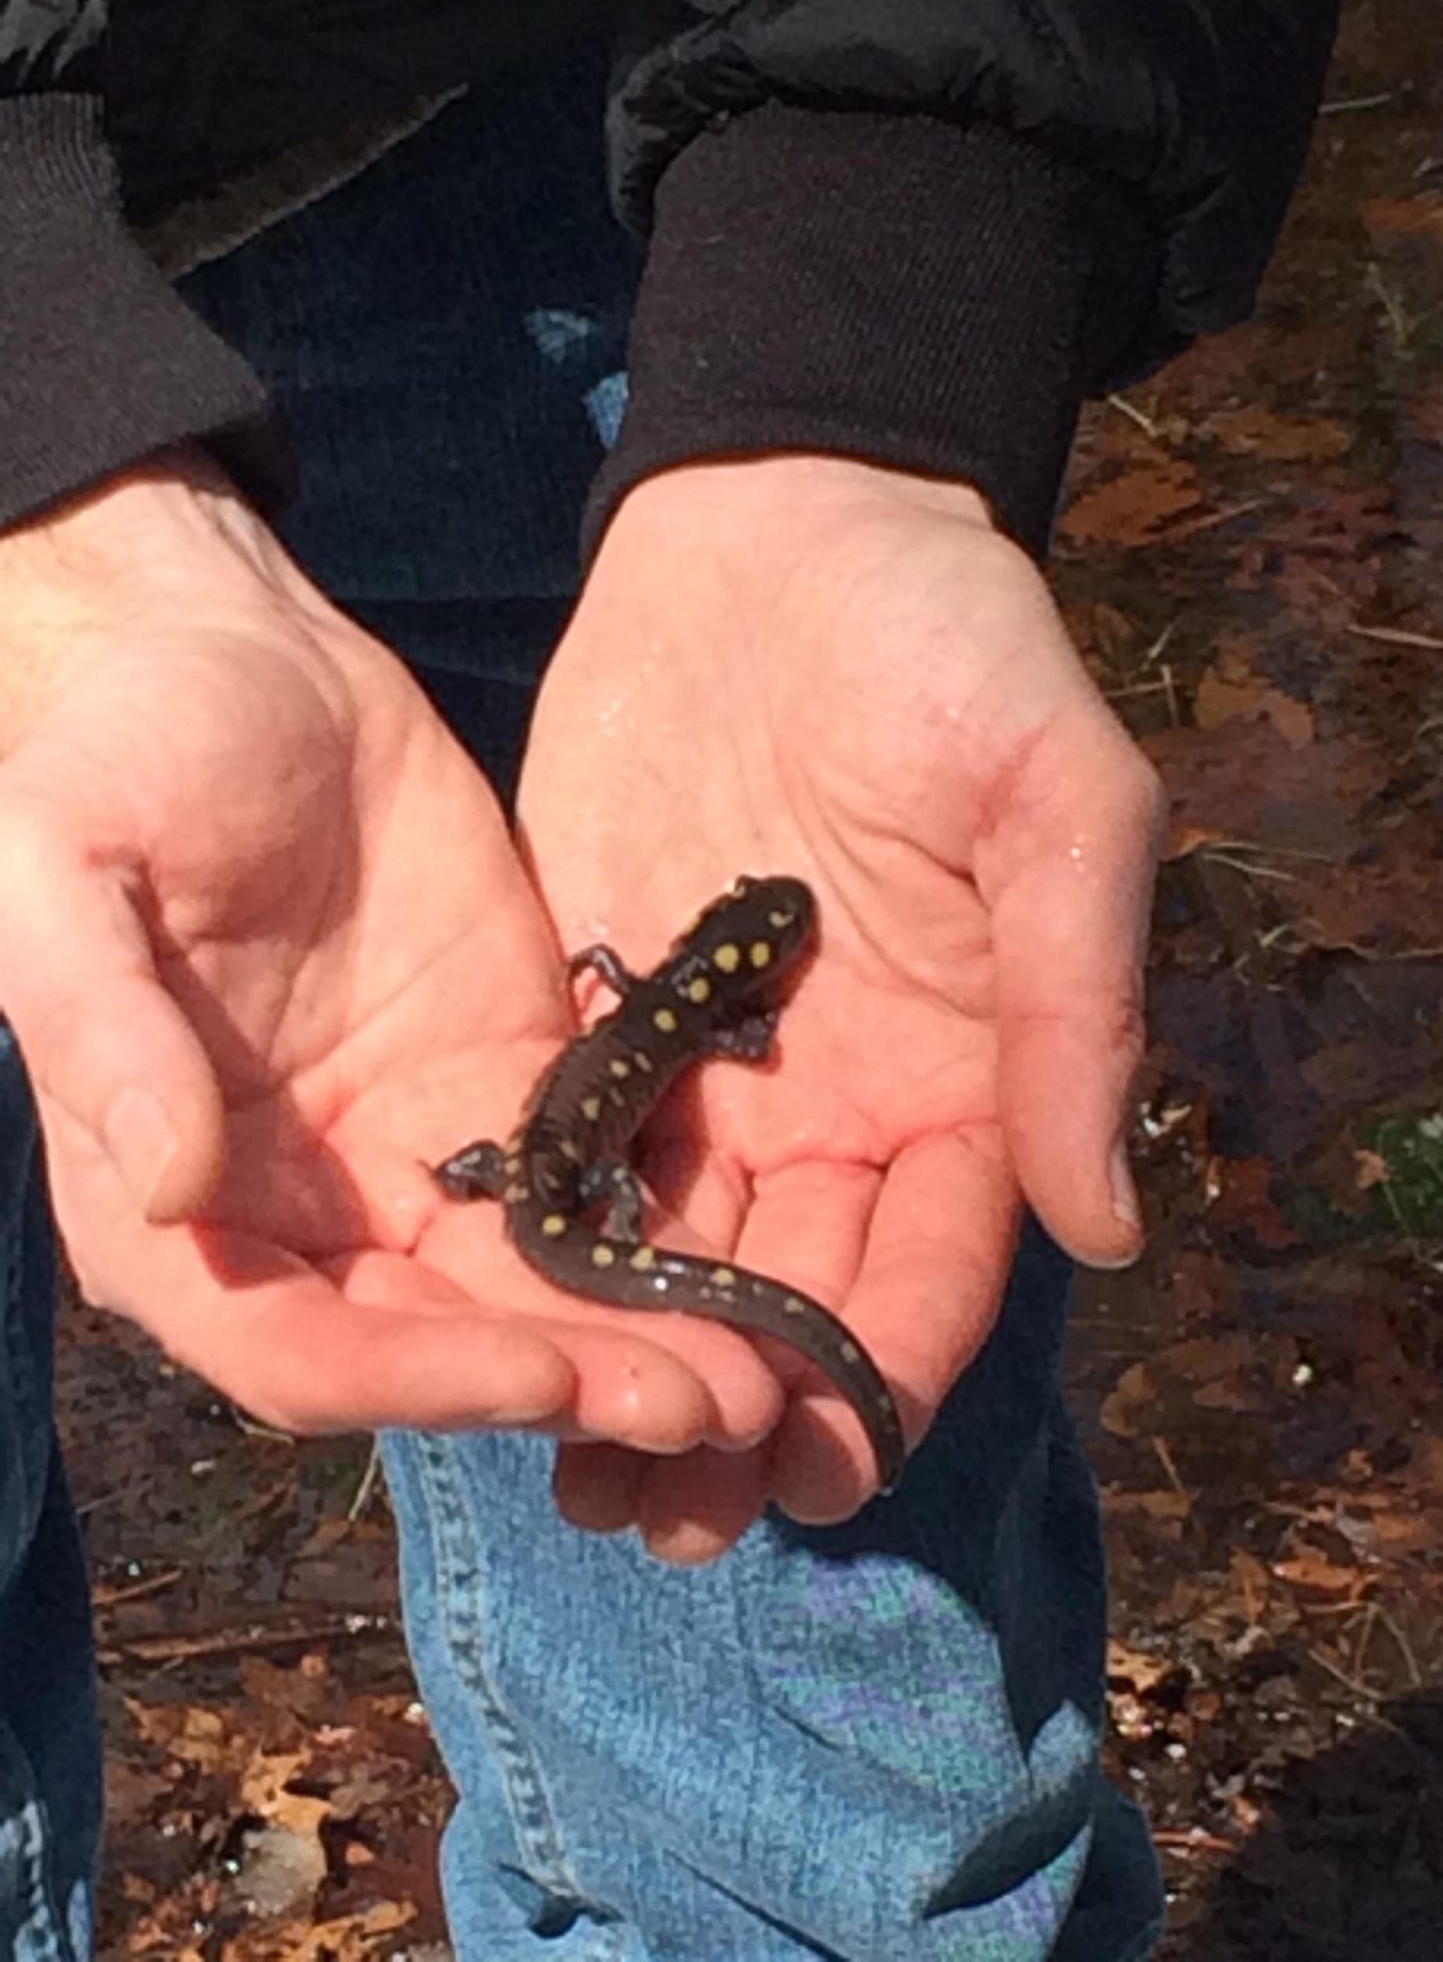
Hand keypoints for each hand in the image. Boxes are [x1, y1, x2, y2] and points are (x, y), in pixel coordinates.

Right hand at [0, 460, 783, 1453]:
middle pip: (443, 1343)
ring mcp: (414, 1146)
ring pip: (533, 1285)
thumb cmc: (104, 755)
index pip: (296, 1350)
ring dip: (638, 1336)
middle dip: (569, 1383)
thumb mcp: (64, 876)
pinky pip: (590, 1178)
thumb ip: (111, 1039)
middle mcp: (304, 1210)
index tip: (541, 1373)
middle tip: (712, 1406)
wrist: (216, 648)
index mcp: (176, 1203)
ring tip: (762, 1367)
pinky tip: (751, 1253)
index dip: (415, 1379)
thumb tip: (177, 1189)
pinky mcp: (507, 1073)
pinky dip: (660, 1230)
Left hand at [518, 456, 1164, 1558]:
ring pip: (687, 1267)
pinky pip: (588, 1165)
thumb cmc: (946, 646)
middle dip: (741, 1420)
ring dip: (639, 1375)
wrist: (780, 530)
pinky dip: (557, 1257)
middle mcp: (846, 1105)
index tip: (809, 1463)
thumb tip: (1112, 1223)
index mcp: (966, 1077)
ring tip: (573, 1487)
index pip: (935, 1271)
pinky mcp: (612, 1020)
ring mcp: (723, 1074)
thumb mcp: (1054, 800)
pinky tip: (491, 1331)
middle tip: (659, 1524)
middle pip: (800, 1302)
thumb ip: (1075, 1002)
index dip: (881, 1377)